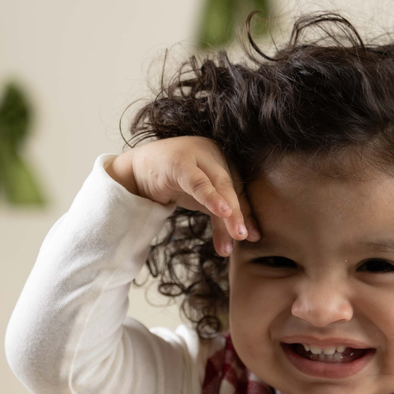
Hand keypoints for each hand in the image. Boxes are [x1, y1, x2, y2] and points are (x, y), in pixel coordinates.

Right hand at [107, 136, 259, 256]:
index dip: (247, 214)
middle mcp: (214, 154)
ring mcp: (196, 155)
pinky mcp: (178, 162)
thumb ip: (220, 217)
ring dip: (228, 212)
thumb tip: (243, 239)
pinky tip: (222, 211)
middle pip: (231, 187)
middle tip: (245, 237)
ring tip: (237, 235)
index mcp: (224, 161)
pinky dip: (210, 197)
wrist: (138, 171)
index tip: (255, 237)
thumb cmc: (176, 183)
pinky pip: (197, 182)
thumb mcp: (201, 202)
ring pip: (218, 185)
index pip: (238, 191)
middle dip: (240, 214)